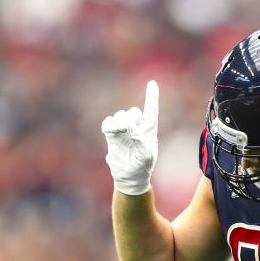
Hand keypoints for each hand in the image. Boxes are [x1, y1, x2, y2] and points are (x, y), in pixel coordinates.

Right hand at [101, 80, 158, 195]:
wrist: (129, 177)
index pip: (151, 109)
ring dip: (120, 122)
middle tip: (128, 129)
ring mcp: (123, 130)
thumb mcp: (145, 154)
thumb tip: (127, 124)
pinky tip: (110, 130)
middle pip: (133, 112)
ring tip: (121, 133)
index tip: (152, 83)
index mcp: (149, 130)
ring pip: (120, 116)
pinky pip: (108, 123)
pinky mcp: (112, 135)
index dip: (152, 96)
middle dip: (131, 118)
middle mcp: (136, 127)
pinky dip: (108, 124)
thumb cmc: (142, 166)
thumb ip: (138, 137)